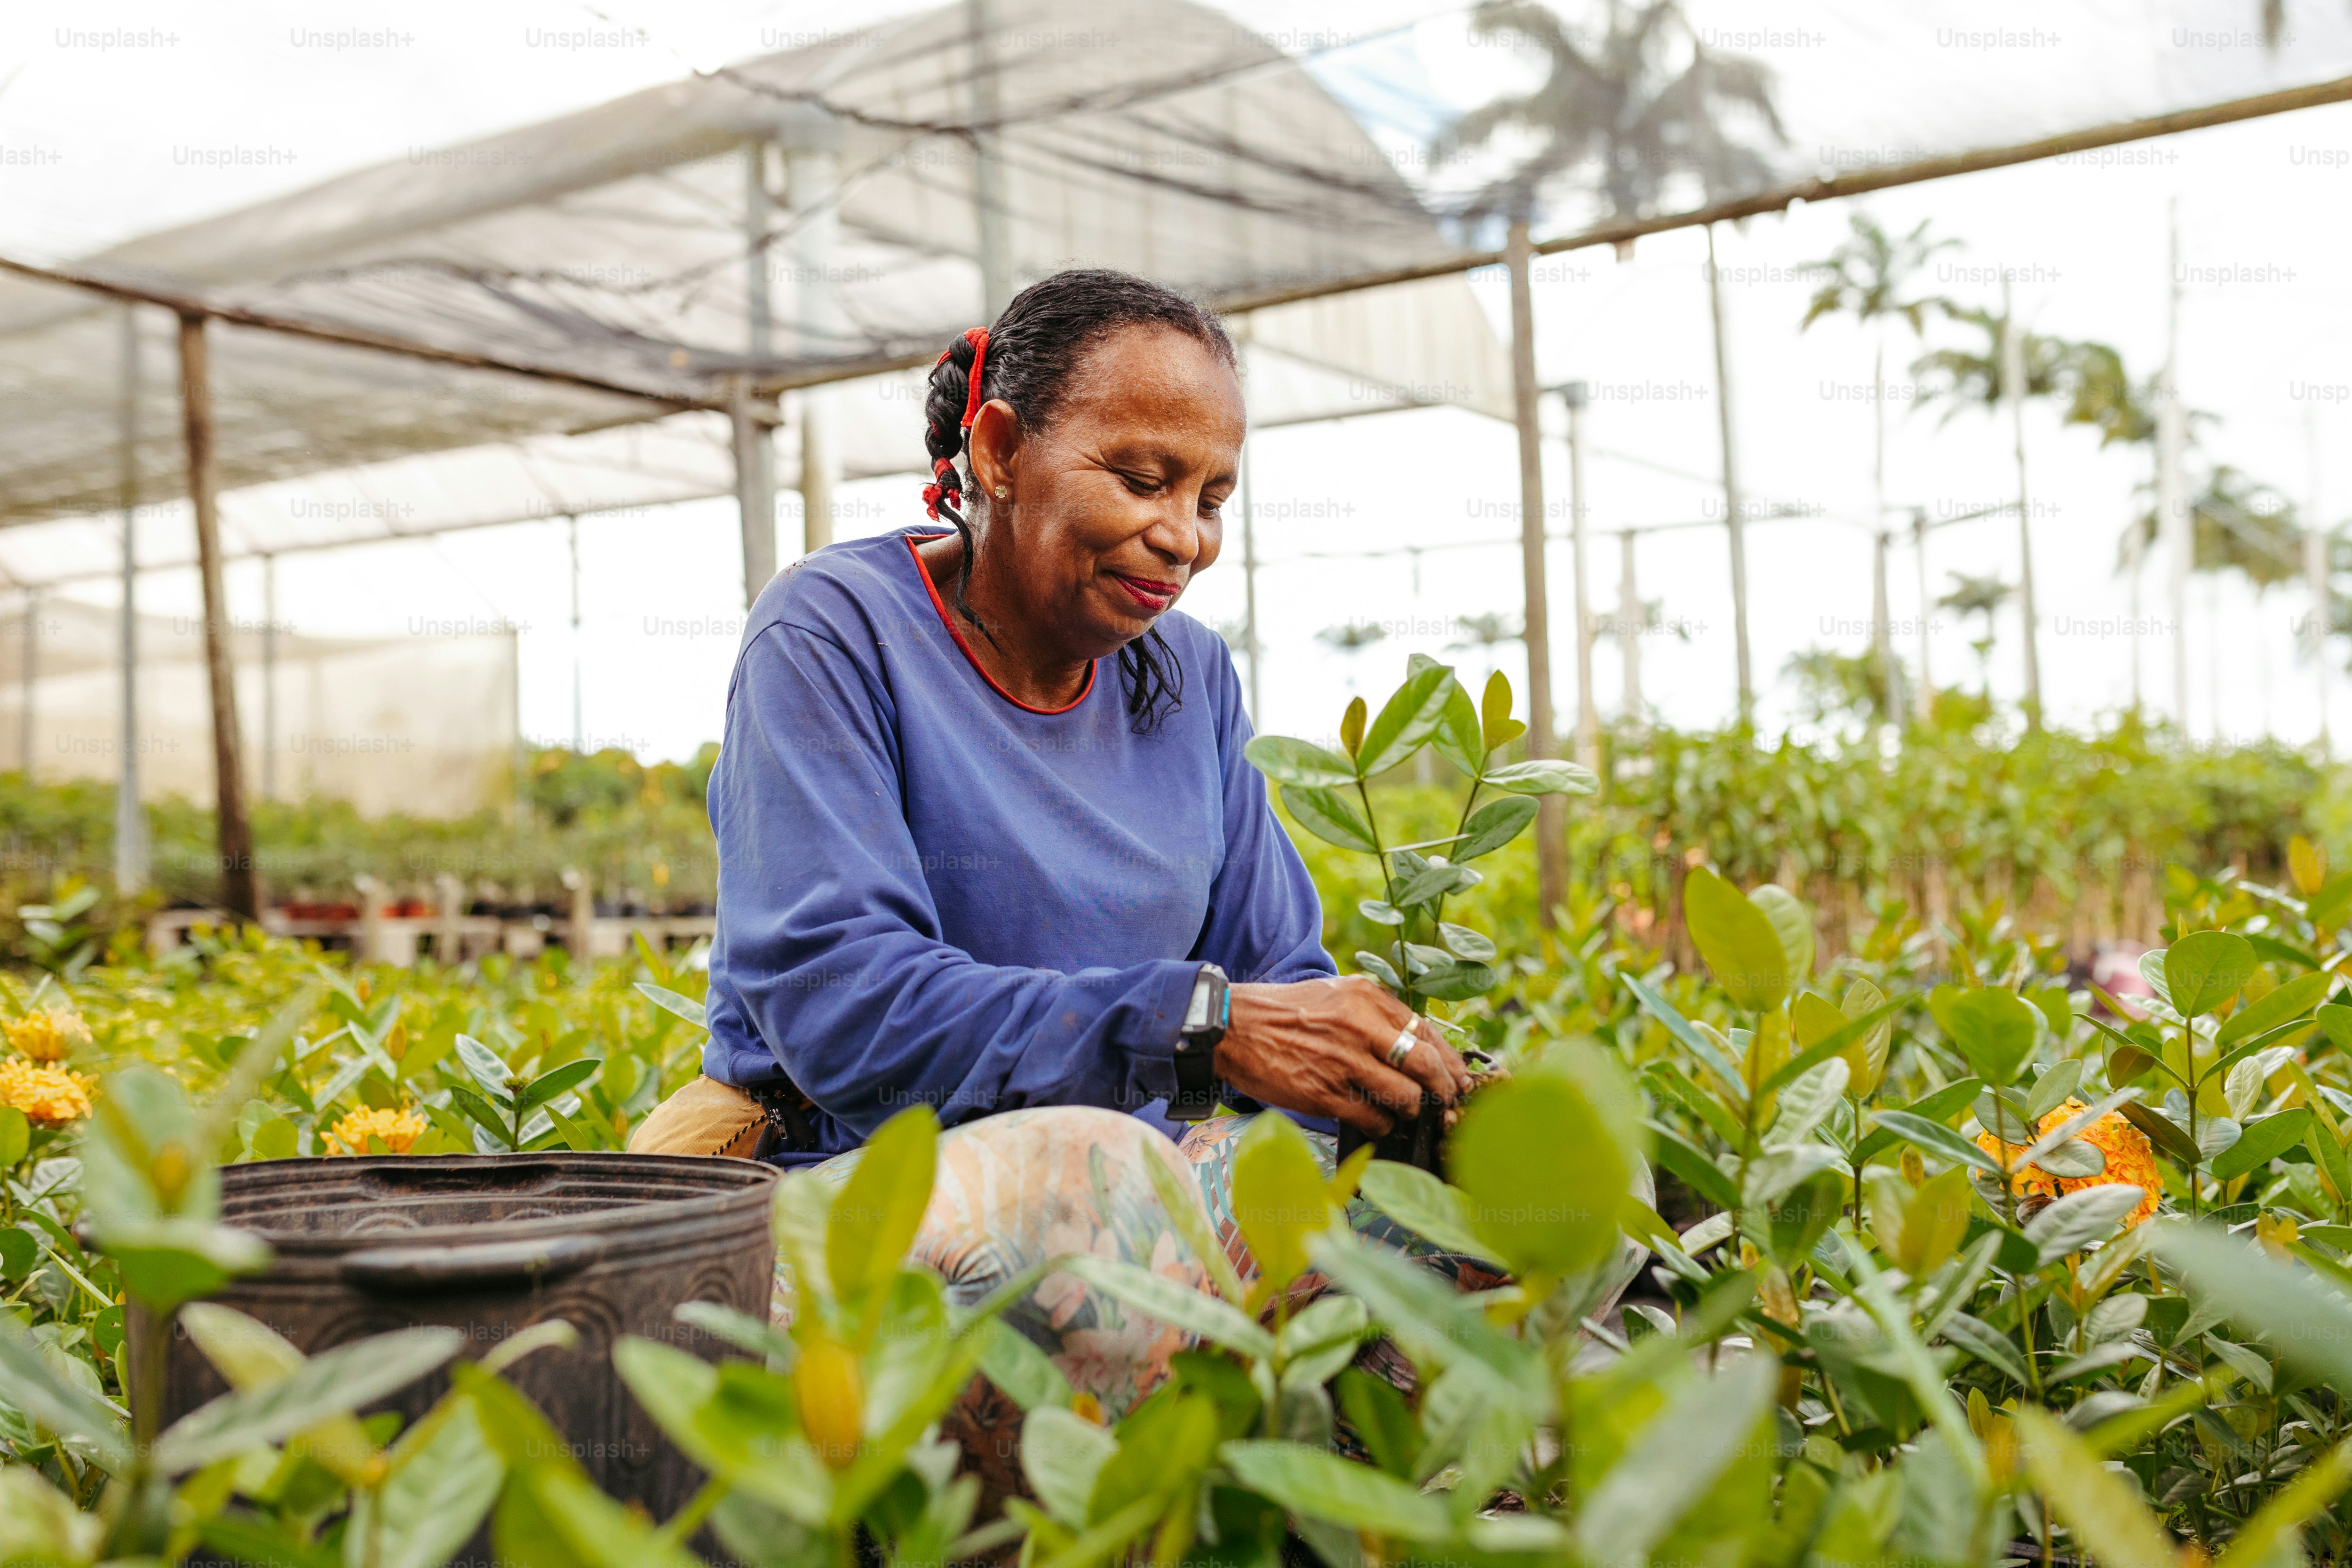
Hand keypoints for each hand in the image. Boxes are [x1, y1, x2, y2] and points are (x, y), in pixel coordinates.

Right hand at [1214, 977, 1473, 1134]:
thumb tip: (1417, 1043)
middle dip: (1444, 1089)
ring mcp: (1343, 1062)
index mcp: (1365, 997)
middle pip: (1425, 1065)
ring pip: (1405, 1096)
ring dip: (1412, 1110)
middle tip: (1447, 1102)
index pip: (1426, 1031)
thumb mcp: (1335, 995)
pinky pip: (1374, 1118)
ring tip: (1405, 1111)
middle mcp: (1359, 1026)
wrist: (1232, 1028)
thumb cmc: (1286, 1013)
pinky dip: (1383, 1124)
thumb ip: (1375, 1014)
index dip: (1448, 1060)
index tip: (1457, 1076)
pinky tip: (1377, 1121)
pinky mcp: (1324, 1094)